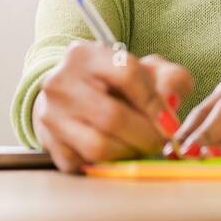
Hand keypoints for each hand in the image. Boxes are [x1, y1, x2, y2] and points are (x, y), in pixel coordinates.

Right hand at [32, 41, 193, 173]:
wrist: (70, 95)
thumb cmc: (115, 82)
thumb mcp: (146, 70)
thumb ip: (170, 79)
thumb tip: (171, 104)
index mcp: (85, 55)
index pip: (126, 73)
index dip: (155, 102)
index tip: (170, 123)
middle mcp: (61, 82)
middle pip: (112, 116)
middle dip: (146, 135)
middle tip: (160, 142)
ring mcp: (51, 114)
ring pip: (98, 145)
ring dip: (129, 153)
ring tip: (140, 147)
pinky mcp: (50, 144)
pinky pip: (86, 164)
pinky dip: (109, 165)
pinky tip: (118, 153)